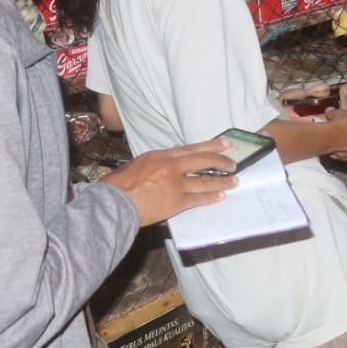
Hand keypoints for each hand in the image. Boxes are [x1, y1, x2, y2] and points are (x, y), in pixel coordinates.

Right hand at [102, 138, 235, 226]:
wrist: (113, 203)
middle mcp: (172, 167)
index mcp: (162, 155)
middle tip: (233, 164)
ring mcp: (176, 185)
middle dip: (222, 161)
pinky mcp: (176, 202)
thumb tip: (175, 156)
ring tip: (233, 181)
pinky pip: (199, 199)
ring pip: (206, 181)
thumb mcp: (140, 163)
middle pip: (204, 160)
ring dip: (222, 181)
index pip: (193, 147)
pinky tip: (220, 196)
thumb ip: (159, 160)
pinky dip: (211, 197)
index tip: (225, 144)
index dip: (212, 145)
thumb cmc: (119, 185)